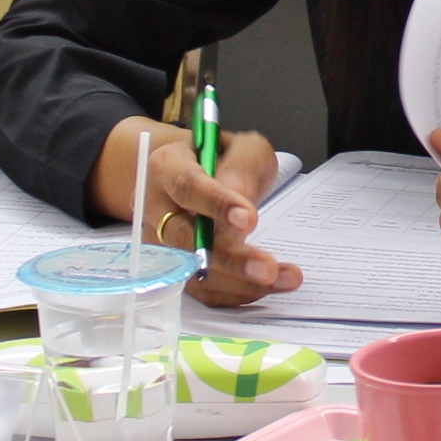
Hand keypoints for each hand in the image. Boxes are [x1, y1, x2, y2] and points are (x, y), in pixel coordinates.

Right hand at [87, 119, 292, 305]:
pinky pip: (201, 290)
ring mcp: (161, 242)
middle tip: (268, 268)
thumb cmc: (222, 159)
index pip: (187, 185)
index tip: (250, 219)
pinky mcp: (175, 269)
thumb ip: (242, 168)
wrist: (197, 175)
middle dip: (229, 257)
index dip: (216, 204)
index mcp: (167, 166)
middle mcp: (154, 206)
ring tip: (285, 278)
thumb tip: (240, 201)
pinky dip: (237, 292)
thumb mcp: (243, 149)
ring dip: (240, 282)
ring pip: (192, 271)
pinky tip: (270, 286)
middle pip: (185, 238)